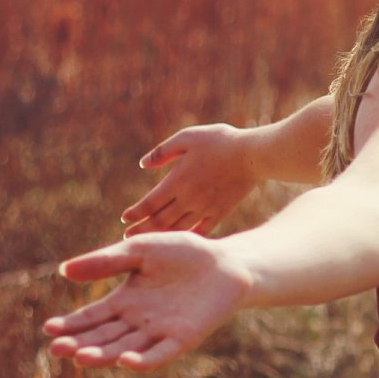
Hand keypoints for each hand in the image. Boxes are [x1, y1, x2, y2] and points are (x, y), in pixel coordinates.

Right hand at [43, 233, 252, 370]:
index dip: (70, 325)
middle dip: (79, 345)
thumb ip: (105, 261)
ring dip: (103, 355)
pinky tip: (125, 361)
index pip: (90, 319)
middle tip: (57, 349)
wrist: (227, 261)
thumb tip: (64, 270)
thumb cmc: (184, 253)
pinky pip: (160, 354)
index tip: (49, 329)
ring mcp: (159, 332)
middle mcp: (137, 322)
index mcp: (124, 302)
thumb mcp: (140, 251)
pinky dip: (143, 360)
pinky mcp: (183, 338)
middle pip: (103, 338)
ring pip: (125, 350)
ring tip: (81, 357)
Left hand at [121, 124, 260, 236]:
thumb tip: (143, 164)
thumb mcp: (187, 137)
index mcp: (177, 181)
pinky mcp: (221, 212)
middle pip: (159, 221)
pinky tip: (181, 238)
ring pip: (178, 228)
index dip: (134, 213)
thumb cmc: (220, 141)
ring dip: (161, 235)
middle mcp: (188, 199)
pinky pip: (201, 230)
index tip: (125, 217)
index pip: (149, 204)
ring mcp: (205, 208)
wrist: (253, 155)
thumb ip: (163, 151)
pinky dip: (188, 236)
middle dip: (141, 229)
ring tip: (150, 240)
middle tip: (128, 236)